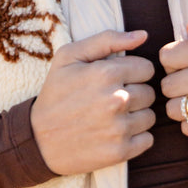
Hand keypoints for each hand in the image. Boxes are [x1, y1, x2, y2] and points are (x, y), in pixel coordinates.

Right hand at [31, 29, 155, 174]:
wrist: (38, 139)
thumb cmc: (55, 93)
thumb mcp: (69, 57)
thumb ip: (107, 39)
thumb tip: (144, 35)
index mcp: (107, 73)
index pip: (147, 68)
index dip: (132, 73)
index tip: (115, 81)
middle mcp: (117, 100)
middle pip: (150, 93)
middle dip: (134, 94)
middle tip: (110, 101)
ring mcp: (119, 128)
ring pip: (150, 116)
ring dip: (136, 117)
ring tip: (111, 118)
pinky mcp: (120, 151)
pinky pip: (148, 140)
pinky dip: (135, 138)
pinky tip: (114, 134)